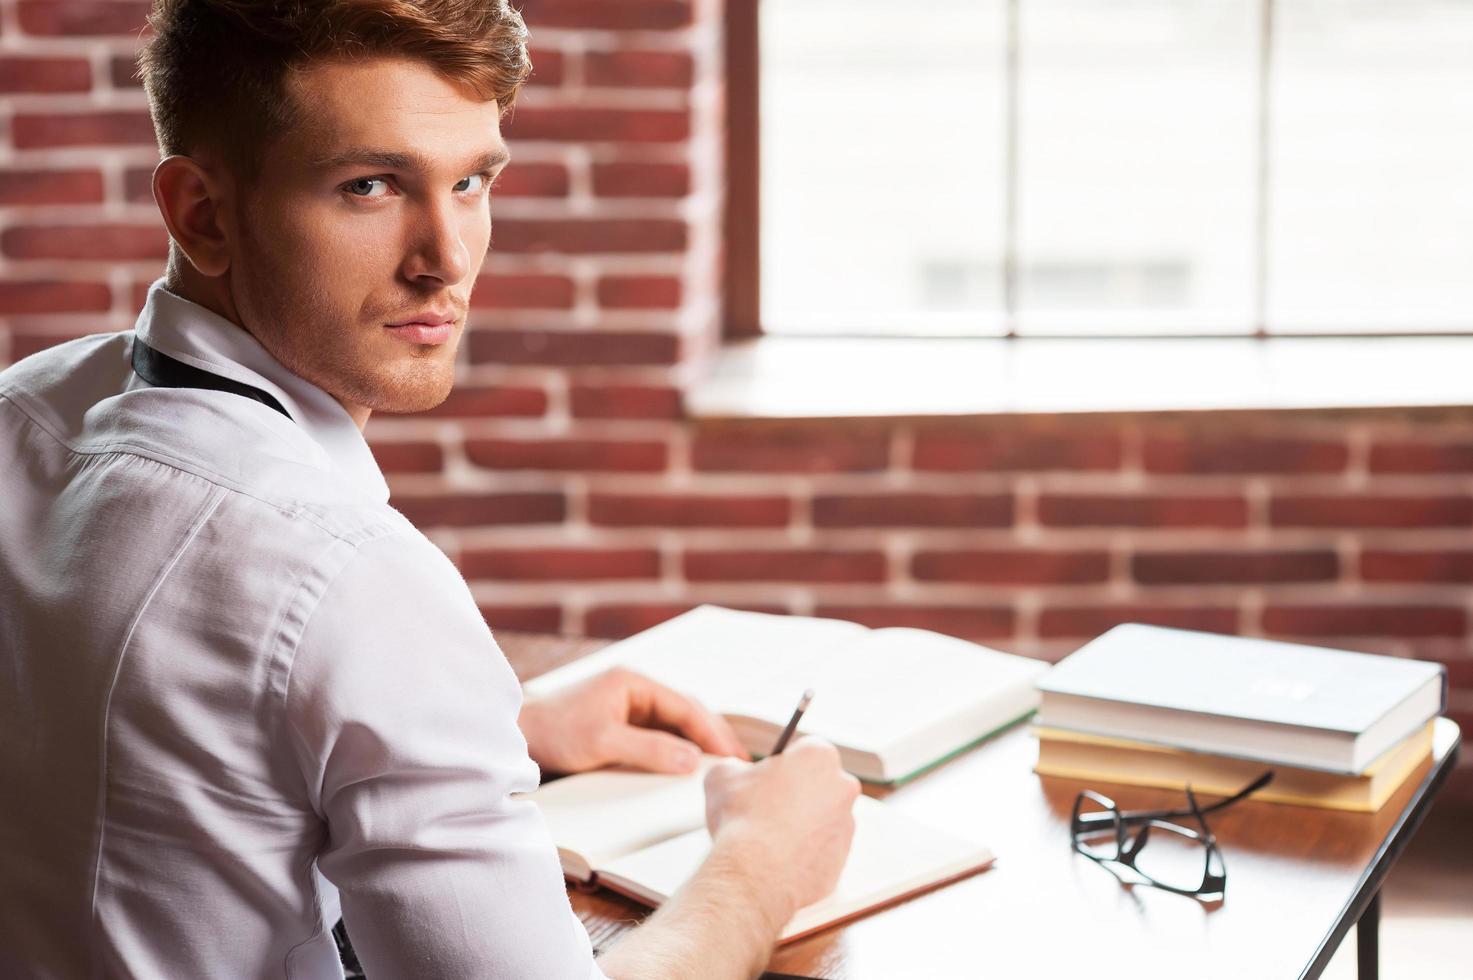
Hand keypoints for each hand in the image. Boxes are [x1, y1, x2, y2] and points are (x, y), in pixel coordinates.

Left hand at [518, 667, 749, 774]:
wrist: (515, 739)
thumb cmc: (553, 732)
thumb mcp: (604, 742)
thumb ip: (650, 749)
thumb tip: (691, 760)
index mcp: (634, 683)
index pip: (685, 706)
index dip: (712, 732)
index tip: (732, 755)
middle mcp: (634, 691)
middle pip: (685, 712)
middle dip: (712, 736)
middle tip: (738, 763)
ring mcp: (627, 708)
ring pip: (674, 725)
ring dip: (696, 744)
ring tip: (719, 768)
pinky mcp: (619, 726)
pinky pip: (658, 736)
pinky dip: (676, 750)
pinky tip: (686, 768)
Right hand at [703, 738, 860, 922]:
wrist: (754, 874)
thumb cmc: (742, 819)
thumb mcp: (722, 776)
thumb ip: (735, 767)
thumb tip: (736, 774)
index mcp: (819, 755)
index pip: (806, 750)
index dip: (784, 765)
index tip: (770, 778)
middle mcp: (843, 786)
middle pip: (819, 784)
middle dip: (797, 794)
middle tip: (767, 809)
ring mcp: (847, 824)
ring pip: (822, 819)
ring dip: (802, 825)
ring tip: (770, 839)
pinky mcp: (842, 858)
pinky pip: (822, 850)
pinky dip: (804, 853)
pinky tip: (779, 859)